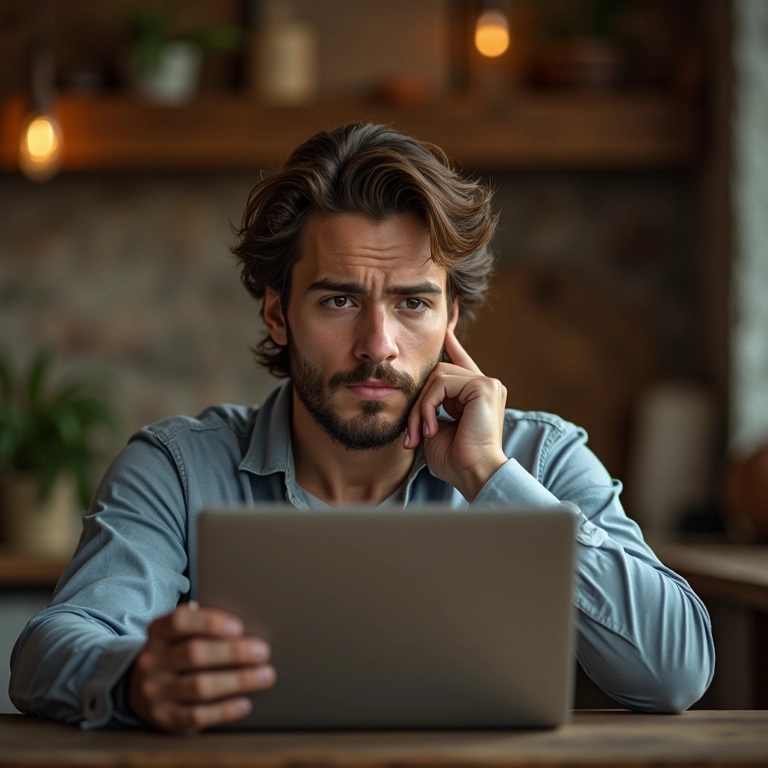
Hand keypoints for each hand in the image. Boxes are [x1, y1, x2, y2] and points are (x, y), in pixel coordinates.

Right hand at [126, 602, 274, 732]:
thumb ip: (203, 624)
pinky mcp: (164, 718)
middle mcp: (151, 661)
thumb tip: (241, 628)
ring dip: (237, 681)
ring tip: (265, 676)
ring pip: (199, 686)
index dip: (210, 623)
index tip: (240, 627)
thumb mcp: (180, 633)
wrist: (144, 690)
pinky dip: (224, 710)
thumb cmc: (177, 653)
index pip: (180, 621)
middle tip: (264, 652)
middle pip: (194, 653)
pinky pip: (196, 716)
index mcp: (158, 632)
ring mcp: (155, 692)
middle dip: (233, 652)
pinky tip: (245, 703)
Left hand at [403, 326, 507, 500]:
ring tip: (422, 434)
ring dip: (421, 408)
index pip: (460, 360)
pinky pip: (441, 384)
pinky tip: (432, 429)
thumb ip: (429, 404)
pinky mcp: (484, 386)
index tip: (446, 324)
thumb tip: (414, 389)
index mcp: (475, 395)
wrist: (474, 474)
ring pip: (437, 378)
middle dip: (419, 403)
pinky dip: (428, 407)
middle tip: (413, 435)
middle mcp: (484, 386)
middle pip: (437, 373)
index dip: (451, 341)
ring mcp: (487, 384)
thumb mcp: (434, 426)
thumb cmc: (455, 460)